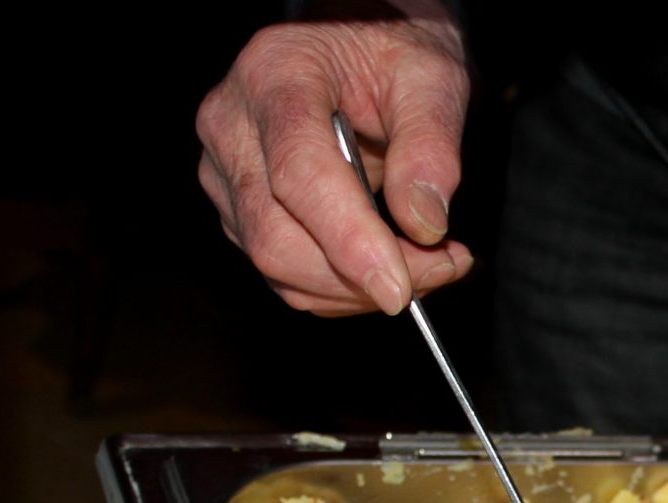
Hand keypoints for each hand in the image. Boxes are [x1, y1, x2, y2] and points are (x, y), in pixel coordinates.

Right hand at [196, 1, 472, 316]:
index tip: (402, 287)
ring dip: (358, 291)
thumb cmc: (391, 53)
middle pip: (276, 236)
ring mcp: (225, 172)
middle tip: (442, 270)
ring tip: (429, 266)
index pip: (299, 175)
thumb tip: (424, 225)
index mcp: (274, 78)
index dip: (349, 241)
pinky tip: (391, 265)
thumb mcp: (430, 77)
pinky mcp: (238, 209)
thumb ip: (430, 146)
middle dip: (362, 277)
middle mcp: (232, 127)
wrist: (355, 46)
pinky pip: (285, 274)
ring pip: (279, 266)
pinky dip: (343, 289)